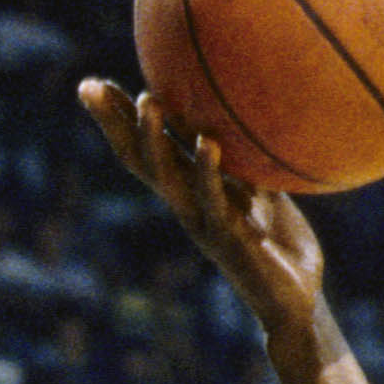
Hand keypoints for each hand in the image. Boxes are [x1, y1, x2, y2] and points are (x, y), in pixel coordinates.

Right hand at [80, 80, 325, 346]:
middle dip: (114, 124)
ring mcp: (205, 223)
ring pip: (169, 179)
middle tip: (89, 86)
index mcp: (188, 190)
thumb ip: (246, 157)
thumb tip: (248, 107)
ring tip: (147, 101)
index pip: (144, 149)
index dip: (117, 120)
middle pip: (141, 160)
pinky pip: (217, 202)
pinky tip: (206, 143)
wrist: (294, 299)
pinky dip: (209, 172)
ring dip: (156, 140)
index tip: (90, 85)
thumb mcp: (259, 188)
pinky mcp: (231, 240)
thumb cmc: (276, 241)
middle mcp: (186, 206)